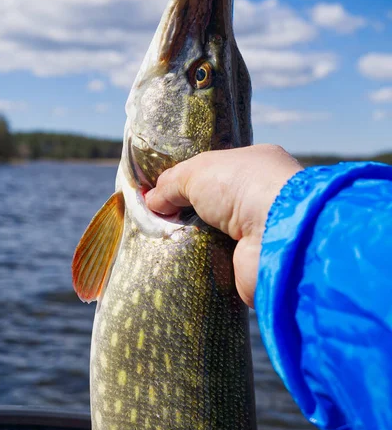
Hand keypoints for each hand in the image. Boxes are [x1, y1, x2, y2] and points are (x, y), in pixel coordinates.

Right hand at [145, 144, 301, 306]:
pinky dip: (199, 261)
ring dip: (190, 238)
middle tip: (157, 220)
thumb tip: (152, 201)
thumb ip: (172, 183)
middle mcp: (261, 197)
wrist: (276, 234)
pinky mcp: (251, 263)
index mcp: (256, 166)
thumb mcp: (197, 172)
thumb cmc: (241, 187)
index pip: (216, 172)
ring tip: (161, 240)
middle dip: (186, 213)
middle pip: (213, 206)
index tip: (161, 195)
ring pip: (213, 235)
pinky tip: (178, 259)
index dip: (188, 182)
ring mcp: (258, 231)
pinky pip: (217, 262)